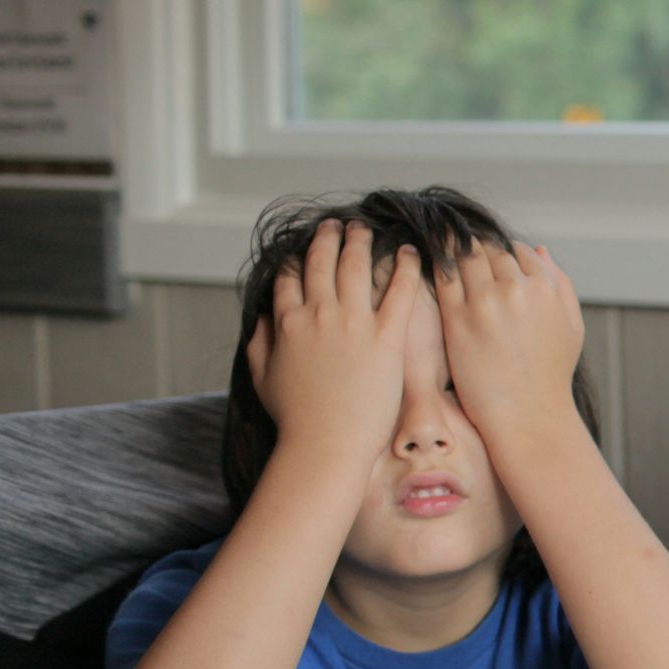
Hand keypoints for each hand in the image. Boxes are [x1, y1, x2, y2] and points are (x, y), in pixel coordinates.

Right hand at [248, 221, 420, 451]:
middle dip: (329, 238)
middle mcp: (319, 314)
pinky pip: (399, 293)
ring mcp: (353, 324)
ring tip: (366, 229)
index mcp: (287, 322)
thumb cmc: (295, 419)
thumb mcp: (262, 378)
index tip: (304, 250)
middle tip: (337, 225)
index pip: (289, 277)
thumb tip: (259, 317)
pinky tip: (410, 252)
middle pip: (322, 261)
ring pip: (357, 267)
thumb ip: (258, 342)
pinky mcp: (386, 338)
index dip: (297, 260)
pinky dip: (404, 267)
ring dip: (361, 242)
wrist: (326, 443)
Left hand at [434, 238, 584, 442]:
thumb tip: (538, 249)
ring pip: (464, 256)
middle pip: (489, 249)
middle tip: (463, 253)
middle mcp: (516, 289)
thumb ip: (561, 283)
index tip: (493, 261)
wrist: (529, 416)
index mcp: (546, 288)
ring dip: (454, 252)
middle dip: (477, 250)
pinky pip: (443, 278)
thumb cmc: (552, 374)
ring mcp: (485, 303)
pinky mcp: (458, 319)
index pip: (518, 250)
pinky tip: (434, 269)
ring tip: (446, 255)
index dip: (504, 253)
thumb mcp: (572, 325)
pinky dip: (438, 267)